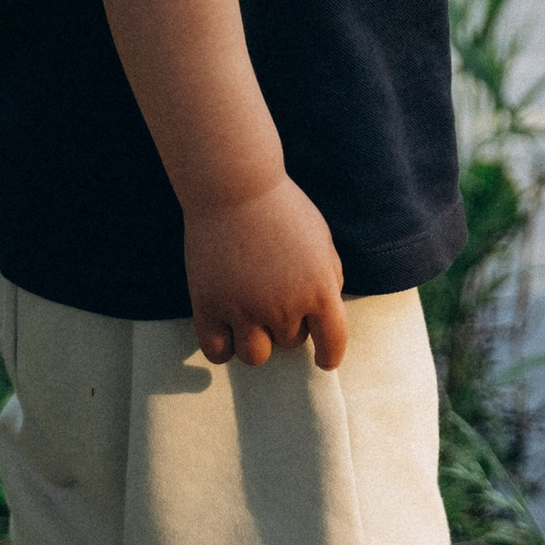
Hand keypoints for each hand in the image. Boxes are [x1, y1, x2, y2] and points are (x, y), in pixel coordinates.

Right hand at [183, 180, 347, 371]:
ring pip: (256, 356)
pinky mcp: (210, 307)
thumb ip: (329, 276)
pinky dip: (224, 347)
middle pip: (290, 343)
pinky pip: (217, 353)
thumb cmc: (281, 207)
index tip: (323, 360)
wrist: (234, 185)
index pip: (333, 343)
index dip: (330, 355)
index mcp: (320, 290)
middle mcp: (285, 307)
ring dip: (257, 340)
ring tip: (251, 314)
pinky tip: (226, 329)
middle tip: (274, 293)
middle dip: (288, 325)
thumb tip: (326, 311)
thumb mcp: (320, 239)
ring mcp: (245, 310)